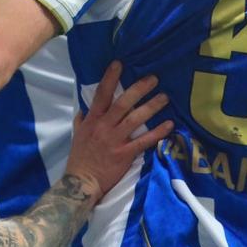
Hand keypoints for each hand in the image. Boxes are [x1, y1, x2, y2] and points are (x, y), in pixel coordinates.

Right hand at [65, 61, 172, 200]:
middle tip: (153, 78)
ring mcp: (115, 140)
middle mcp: (104, 127)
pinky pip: (144, 141)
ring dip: (151, 107)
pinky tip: (169, 124)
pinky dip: (157, 133)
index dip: (110, 78)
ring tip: (165, 97)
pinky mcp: (125, 154)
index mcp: (92, 120)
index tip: (119, 63)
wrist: (82, 182)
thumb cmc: (80, 157)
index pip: (101, 94)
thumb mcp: (77, 135)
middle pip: (122, 103)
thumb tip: (84, 109)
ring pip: (135, 119)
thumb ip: (82, 121)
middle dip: (138, 89)